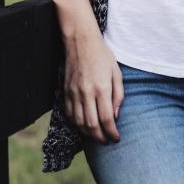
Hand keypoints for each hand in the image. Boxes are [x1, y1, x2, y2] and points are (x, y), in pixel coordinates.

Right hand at [62, 23, 122, 144]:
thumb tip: (116, 116)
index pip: (106, 118)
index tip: (116, 138)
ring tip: (96, 136)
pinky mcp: (65, 91)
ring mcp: (73, 93)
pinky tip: (83, 126)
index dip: (112, 132)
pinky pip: (69, 113)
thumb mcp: (117, 73)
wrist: (81, 41)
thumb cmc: (103, 56)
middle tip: (107, 141)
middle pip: (91, 124)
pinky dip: (76, 123)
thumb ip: (118, 96)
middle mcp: (86, 93)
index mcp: (101, 88)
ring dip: (87, 133)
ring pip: (78, 122)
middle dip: (100, 137)